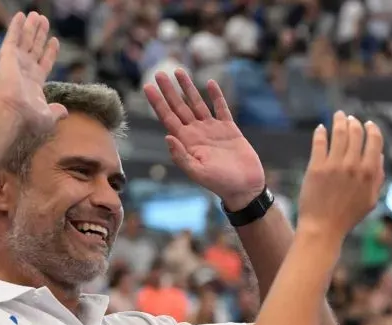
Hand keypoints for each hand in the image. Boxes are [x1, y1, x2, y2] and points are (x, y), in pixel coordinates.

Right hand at [0, 12, 66, 132]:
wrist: (11, 112)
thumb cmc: (28, 117)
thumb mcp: (48, 117)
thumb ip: (56, 112)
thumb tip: (64, 112)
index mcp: (34, 83)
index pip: (44, 62)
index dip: (50, 52)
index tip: (55, 40)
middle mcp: (25, 70)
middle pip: (35, 47)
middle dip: (40, 34)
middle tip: (44, 20)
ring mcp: (16, 62)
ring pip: (26, 39)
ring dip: (31, 27)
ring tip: (37, 14)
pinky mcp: (7, 55)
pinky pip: (13, 36)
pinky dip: (16, 26)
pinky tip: (21, 15)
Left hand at [144, 70, 264, 208]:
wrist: (244, 186)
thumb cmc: (220, 183)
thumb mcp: (197, 172)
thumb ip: (181, 156)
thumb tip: (167, 137)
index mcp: (187, 142)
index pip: (168, 118)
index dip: (157, 102)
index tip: (147, 86)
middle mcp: (197, 133)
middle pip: (179, 107)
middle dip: (169, 90)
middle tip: (159, 73)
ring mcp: (212, 129)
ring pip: (197, 103)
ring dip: (188, 88)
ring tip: (179, 71)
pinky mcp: (229, 128)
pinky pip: (221, 108)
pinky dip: (216, 96)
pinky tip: (209, 83)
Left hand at [297, 111, 384, 237]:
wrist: (323, 229)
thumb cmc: (347, 217)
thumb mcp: (370, 200)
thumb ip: (378, 178)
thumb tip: (380, 156)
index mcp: (369, 173)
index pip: (374, 141)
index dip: (372, 129)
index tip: (368, 124)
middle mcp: (353, 166)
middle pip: (356, 133)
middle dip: (354, 122)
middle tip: (349, 118)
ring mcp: (334, 165)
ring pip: (339, 133)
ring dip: (339, 121)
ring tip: (338, 116)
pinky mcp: (316, 167)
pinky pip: (320, 142)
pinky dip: (321, 132)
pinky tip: (321, 128)